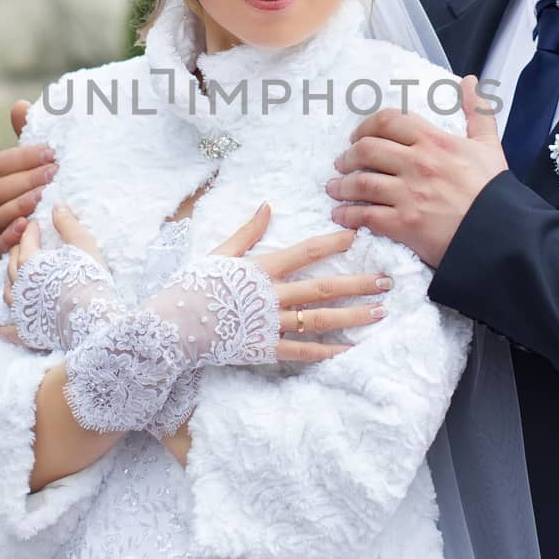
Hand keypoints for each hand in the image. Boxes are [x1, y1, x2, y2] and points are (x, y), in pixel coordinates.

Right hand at [0, 100, 53, 257]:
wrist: (49, 229)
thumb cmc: (42, 188)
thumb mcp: (38, 162)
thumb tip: (19, 105)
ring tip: (42, 198)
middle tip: (54, 174)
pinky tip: (26, 226)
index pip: (3, 163)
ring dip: (20, 204)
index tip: (52, 153)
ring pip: (0, 213)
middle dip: (28, 179)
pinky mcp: (0, 246)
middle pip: (1, 187)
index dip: (25, 156)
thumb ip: (28, 136)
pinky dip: (10, 237)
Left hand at [0, 204, 110, 348]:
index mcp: (31, 263)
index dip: (32, 230)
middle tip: (25, 244)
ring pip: (8, 291)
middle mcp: (20, 285)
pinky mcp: (27, 332)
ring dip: (10, 280)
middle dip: (18, 251)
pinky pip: (10, 330)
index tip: (37, 224)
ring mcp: (21, 310)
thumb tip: (56, 204)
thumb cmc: (90, 279)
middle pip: (13, 264)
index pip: (27, 240)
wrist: (94, 320)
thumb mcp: (83, 246)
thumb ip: (67, 224)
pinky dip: (2, 328)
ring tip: (15, 274)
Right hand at [208, 203, 387, 362]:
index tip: (357, 236)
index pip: (305, 252)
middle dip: (358, 284)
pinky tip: (350, 349)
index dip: (333, 243)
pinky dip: (326, 352)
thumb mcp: (219, 253)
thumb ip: (247, 233)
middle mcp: (271, 297)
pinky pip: (302, 352)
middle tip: (387, 281)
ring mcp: (270, 325)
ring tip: (380, 313)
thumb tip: (268, 207)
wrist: (171, 328)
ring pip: (320, 321)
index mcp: (261, 270)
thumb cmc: (192, 287)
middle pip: (323, 289)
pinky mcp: (265, 350)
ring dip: (353, 317)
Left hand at [326, 75, 505, 267]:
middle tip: (342, 163)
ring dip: (342, 185)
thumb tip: (471, 81)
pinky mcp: (404, 224)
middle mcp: (417, 163)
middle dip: (348, 156)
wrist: (502, 234)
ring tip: (335, 188)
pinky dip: (348, 215)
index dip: (366, 126)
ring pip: (361, 182)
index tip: (357, 136)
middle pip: (366, 149)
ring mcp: (408, 194)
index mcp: (434, 141)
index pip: (388, 121)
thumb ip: (478, 111)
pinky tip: (341, 215)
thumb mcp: (489, 145)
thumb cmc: (495, 192)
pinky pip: (366, 215)